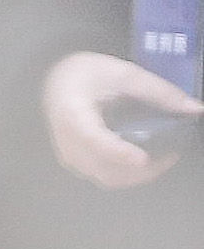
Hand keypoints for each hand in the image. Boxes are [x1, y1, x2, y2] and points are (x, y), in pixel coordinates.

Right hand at [43, 50, 199, 188]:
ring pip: (102, 177)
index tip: (141, 159)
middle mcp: (66, 138)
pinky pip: (99, 175)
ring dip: (135, 176)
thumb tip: (195, 109)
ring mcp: (68, 152)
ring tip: (161, 160)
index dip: (116, 151)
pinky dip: (124, 174)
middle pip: (101, 166)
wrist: (58, 79)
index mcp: (73, 112)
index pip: (92, 138)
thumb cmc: (86, 72)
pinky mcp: (73, 159)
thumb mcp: (124, 74)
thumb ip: (159, 92)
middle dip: (139, 170)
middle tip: (170, 156)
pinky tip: (141, 161)